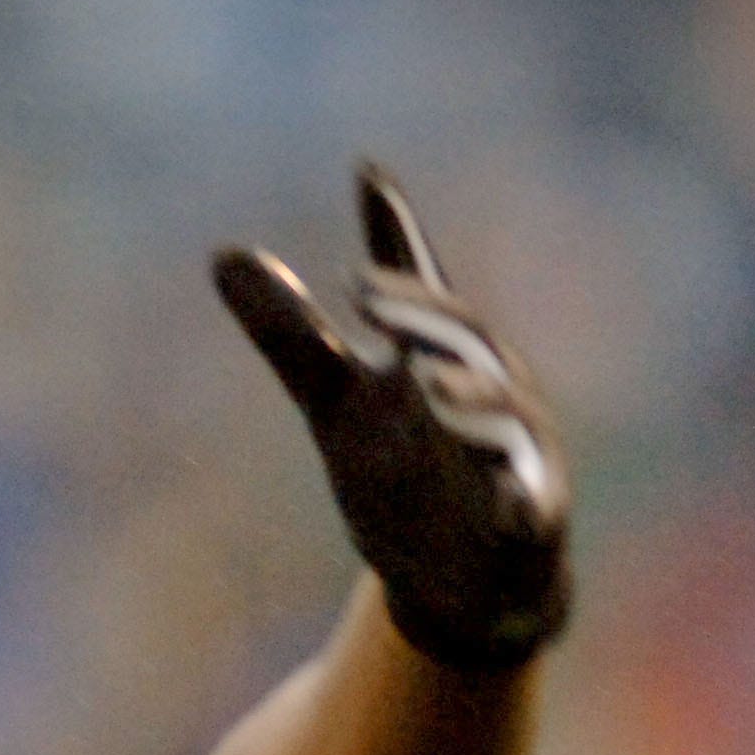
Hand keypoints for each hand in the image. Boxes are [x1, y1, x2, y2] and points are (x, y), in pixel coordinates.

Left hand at [214, 165, 571, 671]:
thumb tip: (221, 253)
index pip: (416, 287)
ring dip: (471, 398)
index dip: (393, 234)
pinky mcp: (533, 519)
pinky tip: (507, 502)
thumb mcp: (336, 405)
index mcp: (439, 354)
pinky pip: (532, 507)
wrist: (466, 580)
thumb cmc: (407, 472)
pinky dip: (521, 500)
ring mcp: (517, 452)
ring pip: (504, 417)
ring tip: (425, 383)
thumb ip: (290, 336)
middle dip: (419, 314)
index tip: (364, 175)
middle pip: (461, 339)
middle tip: (363, 290)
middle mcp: (488, 390)